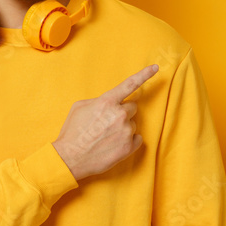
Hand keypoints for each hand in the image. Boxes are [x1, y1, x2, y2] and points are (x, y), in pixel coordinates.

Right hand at [52, 64, 158, 180]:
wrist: (70, 158)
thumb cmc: (72, 132)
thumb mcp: (80, 107)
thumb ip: (99, 100)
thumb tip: (109, 102)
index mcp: (107, 102)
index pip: (130, 84)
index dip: (144, 74)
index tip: (155, 67)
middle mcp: (120, 115)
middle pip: (132, 108)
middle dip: (123, 112)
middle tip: (108, 122)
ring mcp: (126, 131)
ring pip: (132, 124)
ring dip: (123, 128)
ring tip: (106, 136)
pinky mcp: (129, 147)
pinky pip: (137, 139)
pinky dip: (128, 141)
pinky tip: (114, 144)